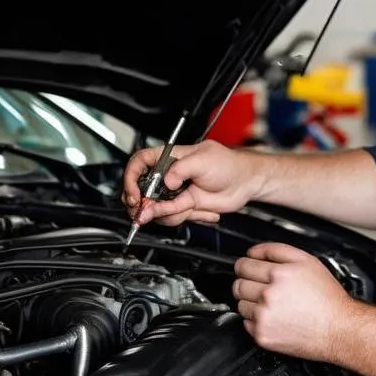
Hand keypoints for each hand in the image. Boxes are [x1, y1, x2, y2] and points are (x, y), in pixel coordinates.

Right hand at [121, 140, 263, 227]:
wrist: (244, 182)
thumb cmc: (227, 163)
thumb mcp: (203, 159)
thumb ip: (181, 169)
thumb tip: (167, 182)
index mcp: (169, 157)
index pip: (139, 163)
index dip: (131, 179)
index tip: (134, 195)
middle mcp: (168, 176)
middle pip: (141, 191)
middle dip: (142, 205)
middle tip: (148, 212)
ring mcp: (175, 192)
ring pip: (156, 209)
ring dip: (170, 214)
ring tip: (190, 207)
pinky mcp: (184, 207)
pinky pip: (174, 218)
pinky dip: (188, 217)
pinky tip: (206, 210)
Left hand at [233, 243, 351, 360]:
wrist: (337, 328)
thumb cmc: (326, 297)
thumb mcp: (307, 261)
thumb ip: (276, 250)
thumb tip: (253, 252)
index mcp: (278, 274)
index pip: (243, 265)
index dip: (244, 265)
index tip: (247, 268)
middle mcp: (268, 296)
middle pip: (238, 285)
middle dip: (245, 282)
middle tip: (259, 285)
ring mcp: (264, 317)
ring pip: (240, 304)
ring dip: (250, 301)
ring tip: (270, 302)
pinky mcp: (263, 335)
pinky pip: (246, 323)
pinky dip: (255, 319)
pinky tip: (272, 316)